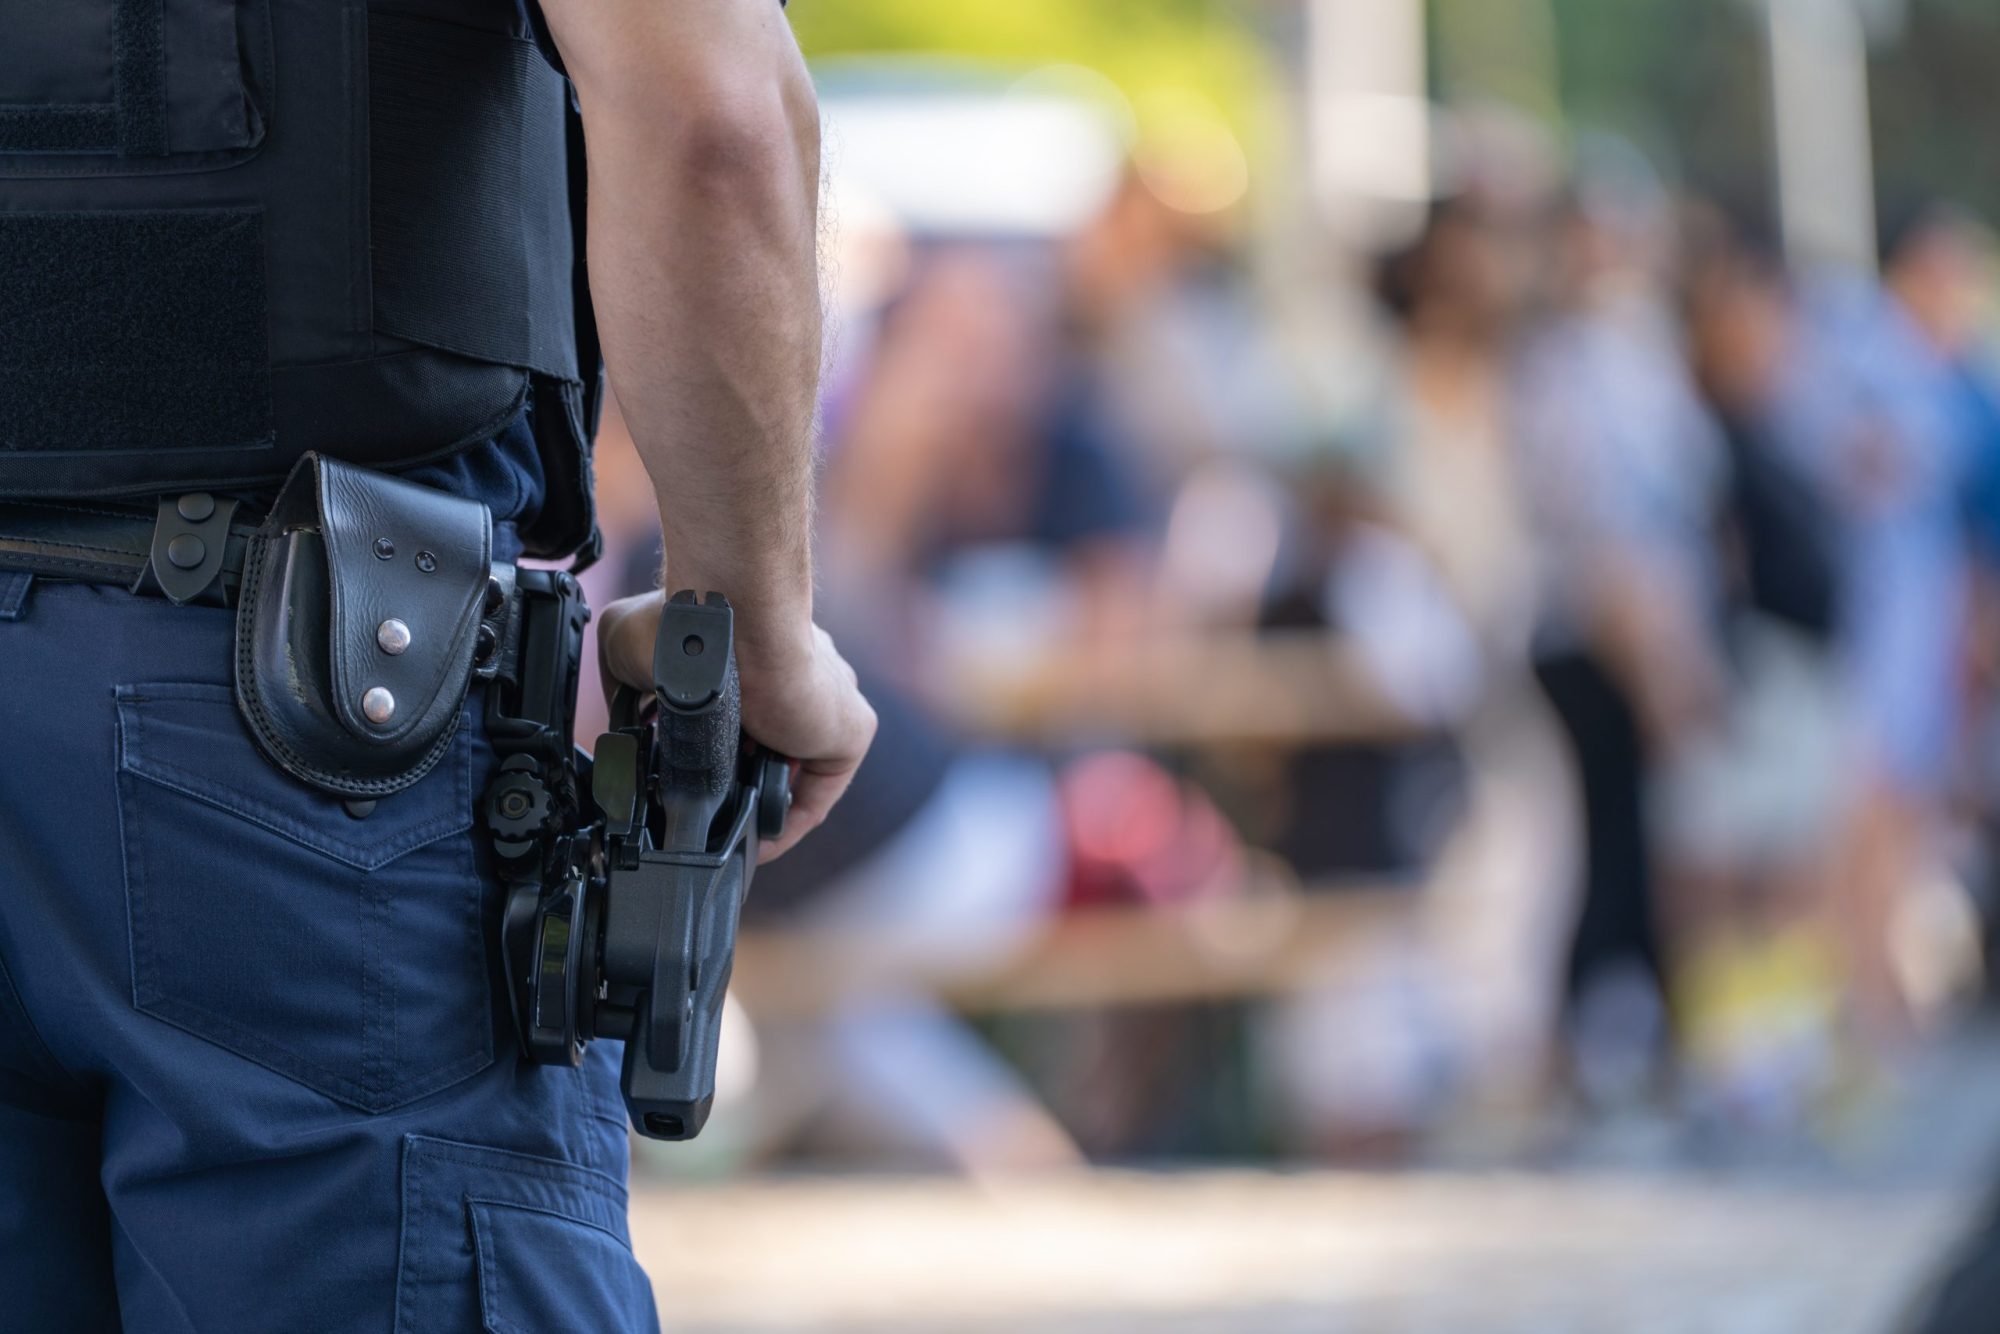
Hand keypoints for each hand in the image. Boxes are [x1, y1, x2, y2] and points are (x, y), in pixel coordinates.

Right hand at [597, 591, 876, 861]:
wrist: (730, 622)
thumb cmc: (680, 623)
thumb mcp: (626, 648)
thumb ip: (628, 688)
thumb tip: (626, 722)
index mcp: (754, 658)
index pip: (744, 717)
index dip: (716, 754)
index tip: (686, 783)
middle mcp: (797, 680)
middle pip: (771, 748)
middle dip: (738, 783)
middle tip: (703, 813)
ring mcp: (827, 704)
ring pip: (794, 771)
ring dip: (759, 805)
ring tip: (724, 834)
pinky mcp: (849, 730)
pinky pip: (821, 792)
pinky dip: (787, 823)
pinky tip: (754, 844)